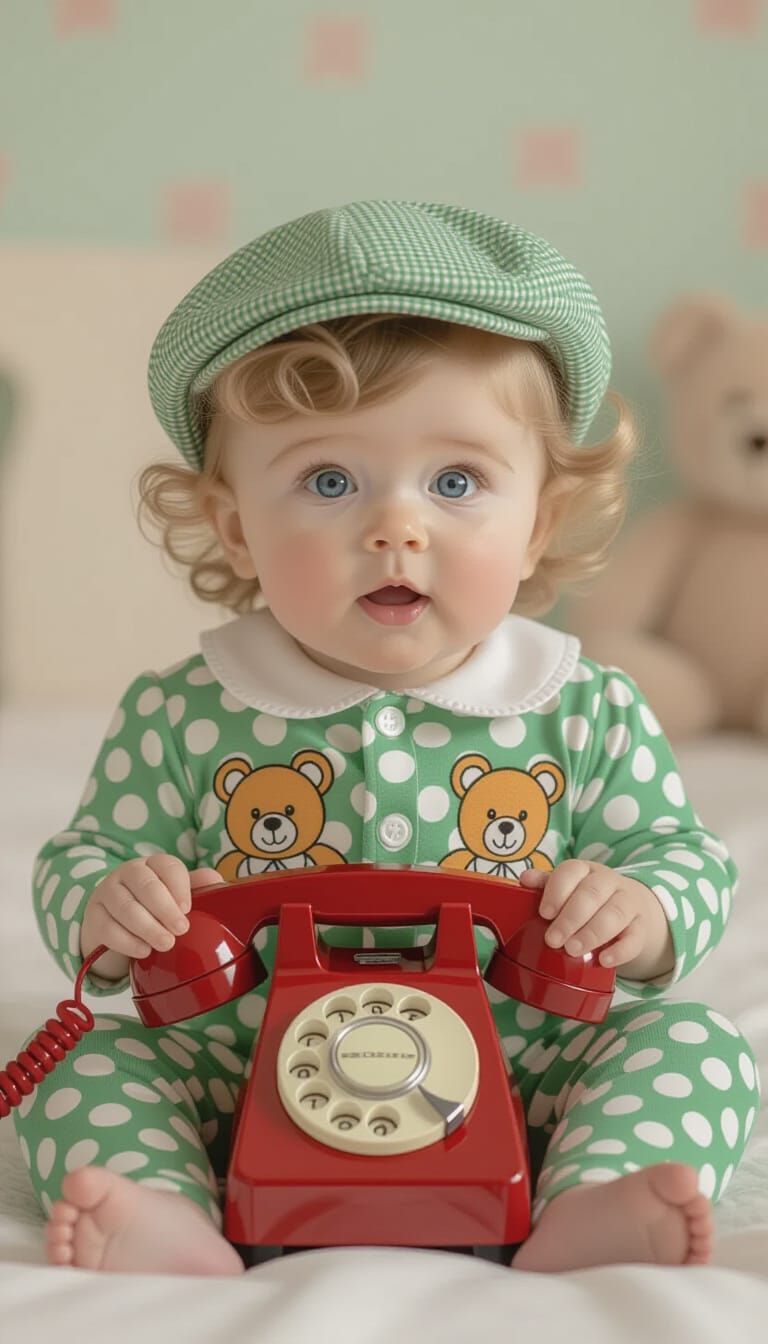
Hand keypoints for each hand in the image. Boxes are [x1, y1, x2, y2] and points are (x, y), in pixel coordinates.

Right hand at [80, 855, 225, 960]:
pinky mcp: (93, 917)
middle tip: (182, 929)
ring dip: (148, 927)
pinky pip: (108, 928)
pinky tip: (143, 951)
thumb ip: (196, 887)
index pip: (167, 866)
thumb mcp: (174, 896)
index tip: (188, 908)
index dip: (179, 886)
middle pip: (145, 885)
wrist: (113, 925)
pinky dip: (127, 941)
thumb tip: (216, 881)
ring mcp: (107, 893)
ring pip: (125, 906)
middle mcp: (127, 873)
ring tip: (166, 944)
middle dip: (165, 908)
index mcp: (152, 864)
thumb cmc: (152, 909)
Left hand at [519, 859, 665, 970]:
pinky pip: (635, 938)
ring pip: (615, 914)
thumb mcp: (567, 889)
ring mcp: (628, 904)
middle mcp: (609, 882)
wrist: (630, 909)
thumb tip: (524, 879)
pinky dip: (620, 951)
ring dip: (592, 933)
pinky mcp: (641, 928)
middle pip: (593, 894)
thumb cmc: (588, 900)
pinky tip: (604, 960)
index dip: (557, 891)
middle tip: (553, 940)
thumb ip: (545, 885)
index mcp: (585, 870)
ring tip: (573, 950)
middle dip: (571, 918)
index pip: (572, 870)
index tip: (544, 913)